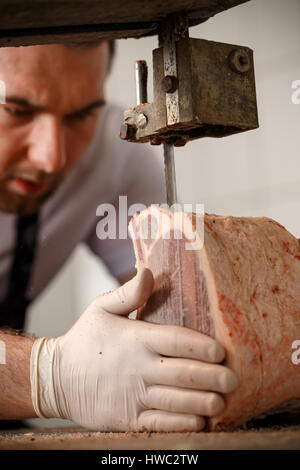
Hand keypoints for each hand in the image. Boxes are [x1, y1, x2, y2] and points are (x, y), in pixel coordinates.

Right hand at [30, 268, 237, 431]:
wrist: (57, 377)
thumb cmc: (84, 340)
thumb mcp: (101, 308)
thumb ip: (128, 293)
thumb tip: (148, 271)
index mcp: (136, 339)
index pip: (176, 341)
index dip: (201, 347)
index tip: (221, 351)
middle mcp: (139, 368)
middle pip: (183, 374)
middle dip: (213, 377)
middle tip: (233, 379)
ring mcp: (134, 396)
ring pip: (177, 401)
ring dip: (203, 402)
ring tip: (223, 400)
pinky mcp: (129, 418)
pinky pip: (161, 424)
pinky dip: (183, 423)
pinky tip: (200, 419)